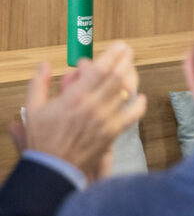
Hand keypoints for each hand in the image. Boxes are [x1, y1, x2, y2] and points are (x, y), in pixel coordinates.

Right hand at [18, 41, 147, 181]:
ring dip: (133, 77)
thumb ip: (39, 84)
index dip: (113, 54)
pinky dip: (140, 104)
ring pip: (127, 92)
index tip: (119, 46)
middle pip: (118, 76)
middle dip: (126, 60)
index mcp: (74, 98)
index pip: (100, 69)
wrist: (53, 169)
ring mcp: (106, 120)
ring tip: (132, 69)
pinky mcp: (113, 133)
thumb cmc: (43, 139)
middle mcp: (93, 106)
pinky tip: (139, 97)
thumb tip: (44, 64)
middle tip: (128, 52)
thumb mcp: (32, 109)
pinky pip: (133, 115)